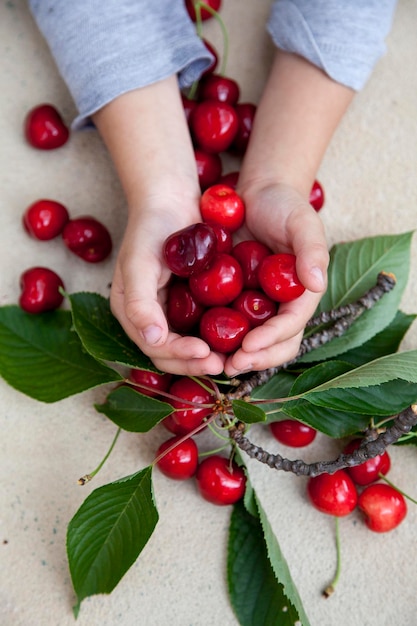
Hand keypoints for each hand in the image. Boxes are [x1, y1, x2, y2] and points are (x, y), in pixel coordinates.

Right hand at [110, 193, 225, 375]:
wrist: (170, 199)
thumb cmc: (151, 226)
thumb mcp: (140, 262)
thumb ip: (139, 302)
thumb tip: (152, 340)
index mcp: (131, 313)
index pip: (155, 348)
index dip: (179, 356)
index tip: (205, 354)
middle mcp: (149, 317)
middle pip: (172, 354)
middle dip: (196, 363)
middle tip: (225, 365)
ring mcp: (171, 310)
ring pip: (190, 344)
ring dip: (210, 355)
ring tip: (234, 357)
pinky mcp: (190, 301)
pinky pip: (204, 326)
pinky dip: (218, 335)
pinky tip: (240, 337)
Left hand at [222, 50, 352, 376]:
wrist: (256, 196)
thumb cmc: (284, 205)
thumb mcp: (302, 222)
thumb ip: (312, 250)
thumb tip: (316, 284)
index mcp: (302, 294)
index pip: (292, 326)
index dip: (272, 339)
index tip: (249, 345)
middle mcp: (283, 307)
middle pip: (276, 345)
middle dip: (256, 359)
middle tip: (230, 365)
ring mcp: (261, 307)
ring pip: (255, 344)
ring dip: (237, 358)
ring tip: (215, 363)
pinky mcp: (238, 302)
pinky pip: (231, 327)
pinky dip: (220, 340)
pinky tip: (200, 344)